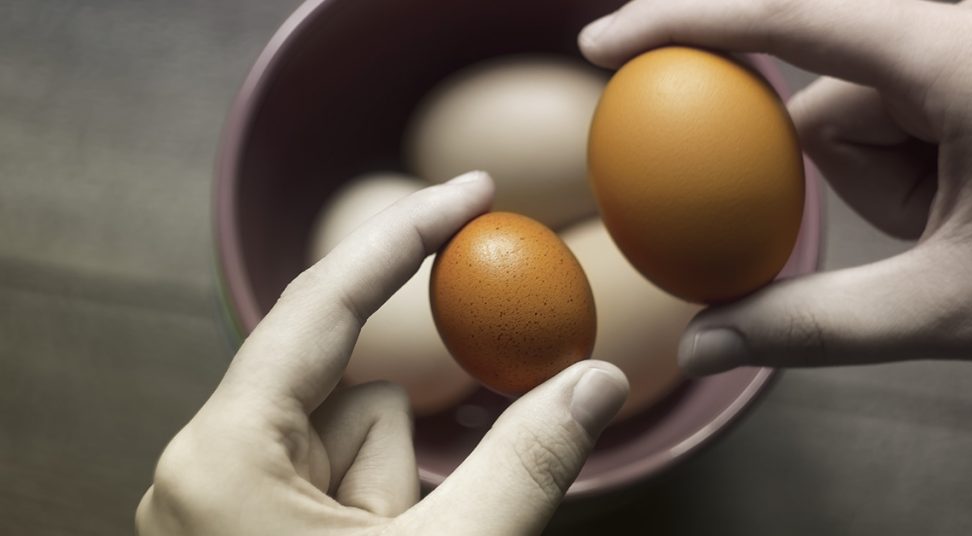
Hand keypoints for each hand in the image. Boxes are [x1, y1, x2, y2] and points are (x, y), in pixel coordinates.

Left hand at [135, 171, 628, 534]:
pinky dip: (381, 512)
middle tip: (420, 521)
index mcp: (222, 460)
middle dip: (411, 452)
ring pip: (353, 447)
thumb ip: (527, 461)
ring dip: (399, 495)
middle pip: (352, 397)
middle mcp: (207, 470)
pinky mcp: (249, 531)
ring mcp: (224, 504)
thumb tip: (600, 382)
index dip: (403, 237)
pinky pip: (339, 483)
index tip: (469, 190)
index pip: (326, 306)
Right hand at [580, 0, 971, 371]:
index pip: (792, 18)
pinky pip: (912, 96)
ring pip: (875, 97)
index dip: (685, 23)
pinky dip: (916, 155)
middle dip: (857, 170)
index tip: (604, 41)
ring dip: (894, 171)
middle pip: (838, 87)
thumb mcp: (950, 308)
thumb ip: (812, 326)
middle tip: (933, 229)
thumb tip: (701, 349)